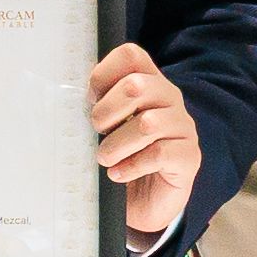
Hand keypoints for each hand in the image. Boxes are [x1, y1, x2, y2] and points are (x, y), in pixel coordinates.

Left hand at [85, 41, 199, 248]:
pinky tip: (118, 174)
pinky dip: (131, 166)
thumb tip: (68, 98)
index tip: (91, 100)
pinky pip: (158, 154)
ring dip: (116, 145)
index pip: (130, 55)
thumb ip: (98, 106)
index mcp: (149, 83)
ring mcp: (183, 127)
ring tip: (105, 159)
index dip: (103, 73)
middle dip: (107, 111)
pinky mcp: (188, 156)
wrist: (146, 201)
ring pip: (147, 124)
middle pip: (136, 85)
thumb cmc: (123, 158)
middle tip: (98, 132)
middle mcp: (169, 99)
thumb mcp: (108, 128)